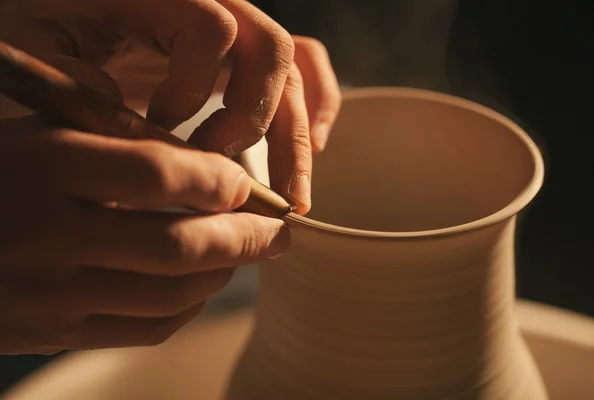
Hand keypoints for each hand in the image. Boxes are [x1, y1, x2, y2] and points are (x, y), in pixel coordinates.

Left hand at [0, 0, 341, 214]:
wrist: (57, 13)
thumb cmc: (39, 22)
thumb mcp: (33, 42)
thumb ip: (68, 77)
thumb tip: (134, 128)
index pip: (213, 27)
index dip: (194, 86)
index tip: (161, 124)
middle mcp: (212, 2)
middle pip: (271, 50)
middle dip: (256, 122)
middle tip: (229, 178)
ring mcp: (234, 30)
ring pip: (296, 72)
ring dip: (296, 140)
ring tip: (292, 200)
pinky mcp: (241, 58)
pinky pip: (304, 70)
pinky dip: (314, 110)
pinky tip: (309, 153)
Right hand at [0, 115, 288, 353]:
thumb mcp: (33, 133)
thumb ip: (107, 136)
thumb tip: (196, 153)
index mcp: (45, 167)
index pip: (158, 172)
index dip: (218, 179)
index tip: (247, 181)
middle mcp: (49, 234)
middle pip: (177, 245)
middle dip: (245, 239)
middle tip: (281, 231)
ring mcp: (50, 294)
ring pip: (169, 294)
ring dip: (225, 274)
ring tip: (251, 255)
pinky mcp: (54, 333)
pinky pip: (144, 329)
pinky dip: (189, 308)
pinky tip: (207, 285)